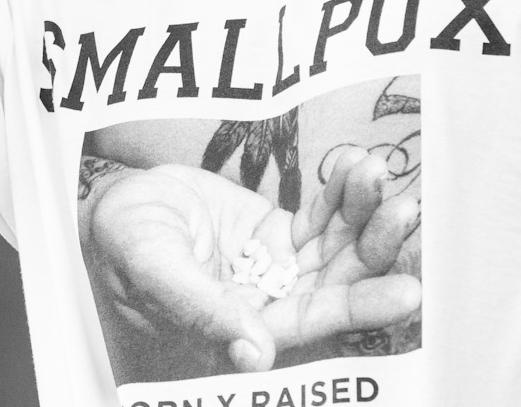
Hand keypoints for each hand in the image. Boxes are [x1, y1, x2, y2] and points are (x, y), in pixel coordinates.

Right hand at [81, 150, 421, 383]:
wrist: (111, 207)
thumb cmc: (120, 245)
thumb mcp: (154, 270)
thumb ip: (202, 310)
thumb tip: (256, 356)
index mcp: (245, 327)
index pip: (316, 322)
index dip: (363, 306)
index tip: (409, 289)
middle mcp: (271, 304)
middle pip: (340, 280)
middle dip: (375, 246)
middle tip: (403, 209)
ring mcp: (278, 266)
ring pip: (338, 245)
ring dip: (364, 211)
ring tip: (376, 172)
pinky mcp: (277, 232)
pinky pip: (321, 215)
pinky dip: (342, 191)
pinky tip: (356, 164)